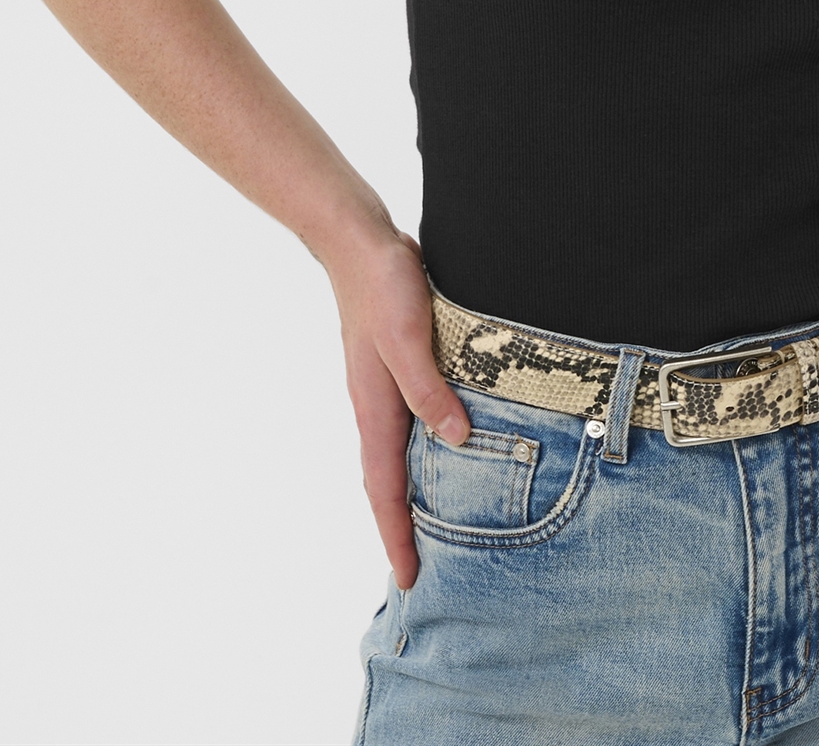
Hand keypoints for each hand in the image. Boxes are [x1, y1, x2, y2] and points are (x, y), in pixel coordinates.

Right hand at [326, 228, 471, 590]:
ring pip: (399, 453)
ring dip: (411, 492)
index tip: (410, 577)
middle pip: (388, 481)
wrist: (360, 241)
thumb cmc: (383, 287)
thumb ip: (429, 389)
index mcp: (376, 408)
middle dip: (402, 526)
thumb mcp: (408, 339)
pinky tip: (444, 449)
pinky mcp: (398, 366)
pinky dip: (422, 450)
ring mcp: (385, 387)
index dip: (398, 533)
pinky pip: (409, 423)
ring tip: (435, 525)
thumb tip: (458, 439)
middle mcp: (377, 406)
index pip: (385, 488)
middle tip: (422, 570)